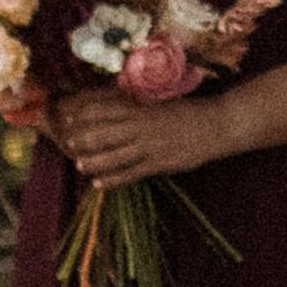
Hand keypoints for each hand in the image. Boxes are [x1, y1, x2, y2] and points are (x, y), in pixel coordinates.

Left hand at [48, 81, 236, 184]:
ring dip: (93, 161)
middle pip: (102, 132)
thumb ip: (140, 106)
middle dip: (82, 138)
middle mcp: (140, 126)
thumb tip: (117, 107)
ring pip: (112, 155)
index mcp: (141, 108)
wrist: (218, 125)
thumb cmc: (190, 112)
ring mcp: (149, 146)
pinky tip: (99, 184)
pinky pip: (130, 173)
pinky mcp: (158, 163)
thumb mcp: (162, 101)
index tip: (69, 118)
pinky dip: (112, 180)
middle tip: (68, 142)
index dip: (83, 114)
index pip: (104, 109)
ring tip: (79, 164)